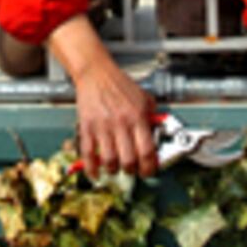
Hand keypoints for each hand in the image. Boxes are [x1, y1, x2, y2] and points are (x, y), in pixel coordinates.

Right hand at [49, 15, 157, 177]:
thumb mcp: (144, 97)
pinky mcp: (87, 128)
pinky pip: (88, 154)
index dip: (150, 167)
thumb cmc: (119, 84)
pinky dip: (92, 168)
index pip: (147, 150)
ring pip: (109, 160)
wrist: (96, 73)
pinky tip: (95, 173)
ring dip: (114, 170)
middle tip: (133, 170)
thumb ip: (152, 116)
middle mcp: (121, 123)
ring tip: (116, 168)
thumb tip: (159, 133)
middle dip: (132, 170)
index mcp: (137, 116)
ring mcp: (103, 127)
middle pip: (129, 159)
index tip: (149, 171)